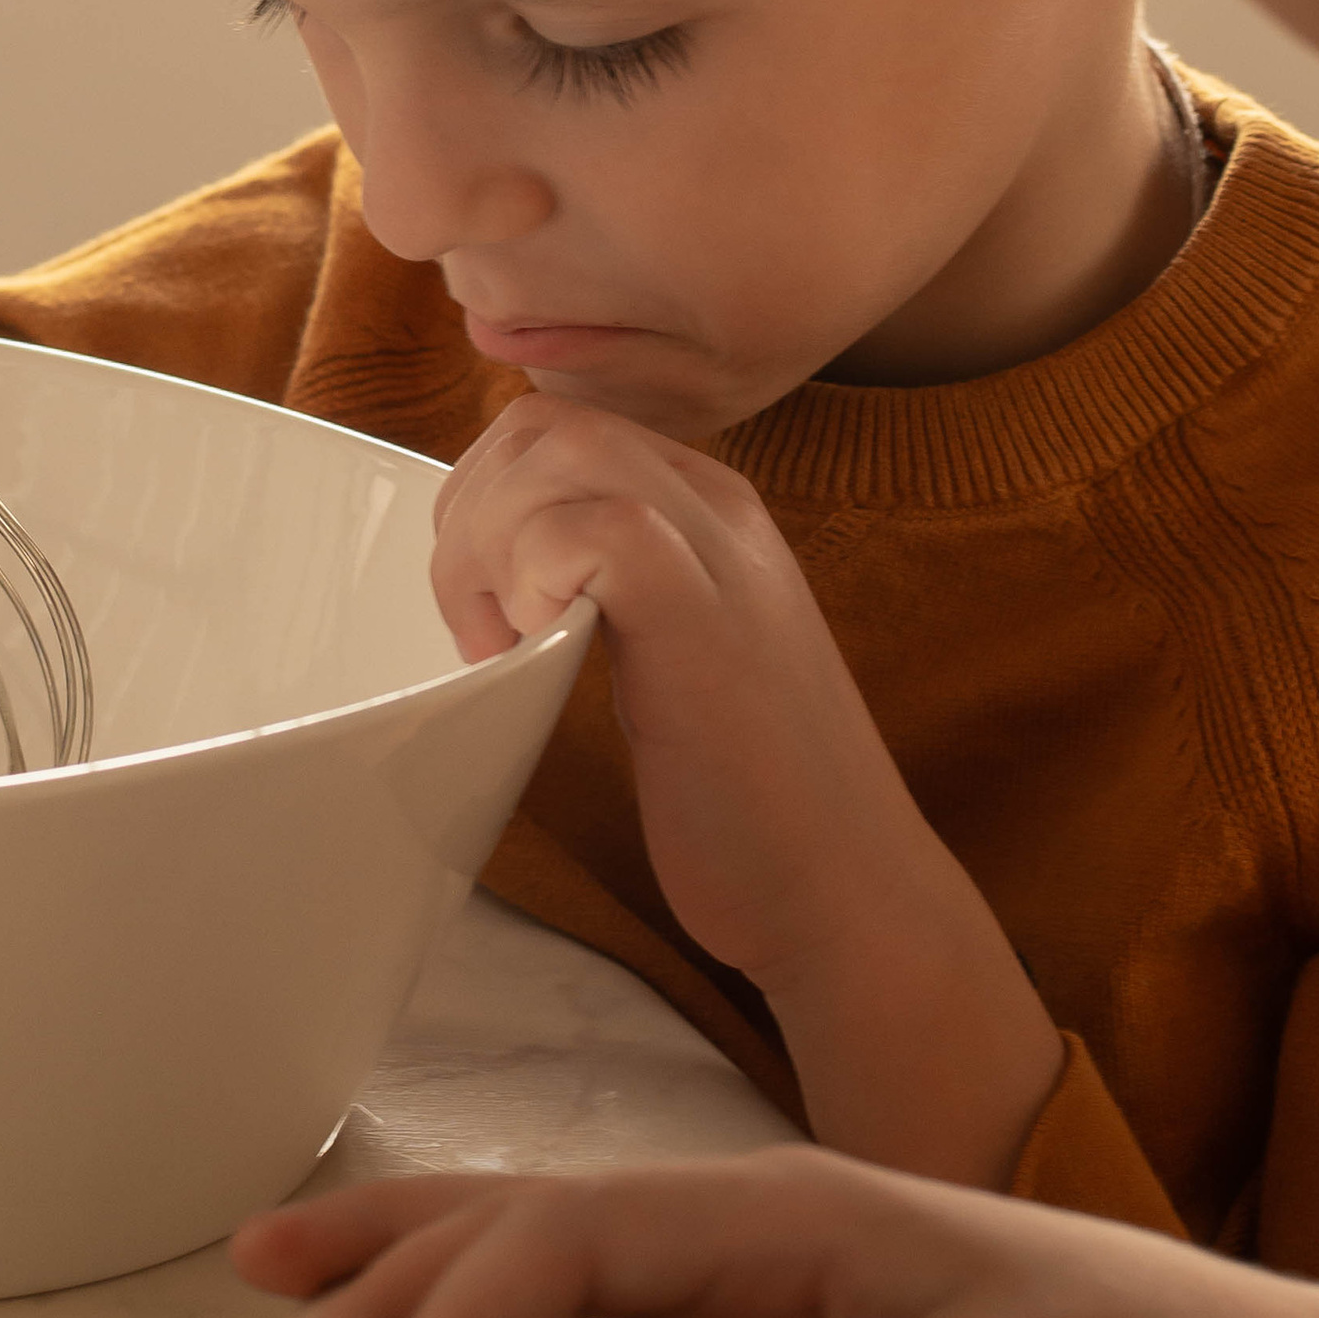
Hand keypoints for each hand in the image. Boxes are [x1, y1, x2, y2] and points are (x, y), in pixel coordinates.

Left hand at [433, 401, 1062, 1180]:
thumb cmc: (747, 805)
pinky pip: (593, 526)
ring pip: (555, 450)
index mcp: (711, 510)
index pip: (555, 427)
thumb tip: (489, 573)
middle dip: (470, 515)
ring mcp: (720, 555)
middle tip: (482, 631)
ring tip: (507, 646)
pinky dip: (533, 577)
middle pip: (539, 423)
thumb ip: (607, 593)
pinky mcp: (703, 616)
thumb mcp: (672, 662)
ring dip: (490, 546)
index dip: (487, 502)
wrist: (849, 894)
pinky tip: (542, 655)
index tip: (490, 612)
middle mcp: (719, 509)